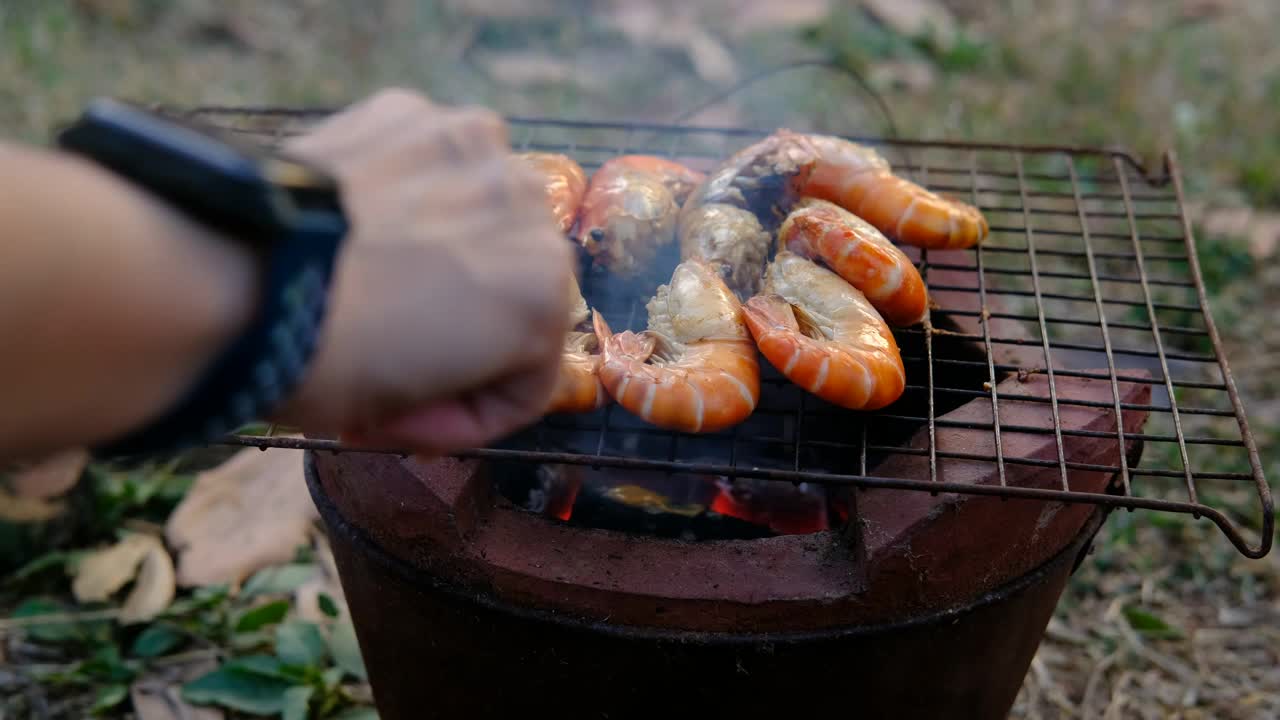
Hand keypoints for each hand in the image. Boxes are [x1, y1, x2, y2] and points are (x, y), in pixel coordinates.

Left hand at [270, 89, 574, 454]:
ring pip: (480, 209)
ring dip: (448, 241)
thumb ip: (455, 387)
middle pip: (513, 281)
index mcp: (542, 292)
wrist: (233, 281)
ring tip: (378, 275)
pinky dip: (403, 192)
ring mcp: (470, 146)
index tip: (408, 426)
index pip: (531, 369)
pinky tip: (354, 223)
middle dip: (466, 319)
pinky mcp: (410, 111)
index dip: (471, 412)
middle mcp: (527, 206)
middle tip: (395, 352)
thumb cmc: (330, 364)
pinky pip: (427, 163)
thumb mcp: (409, 415)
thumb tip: (434, 374)